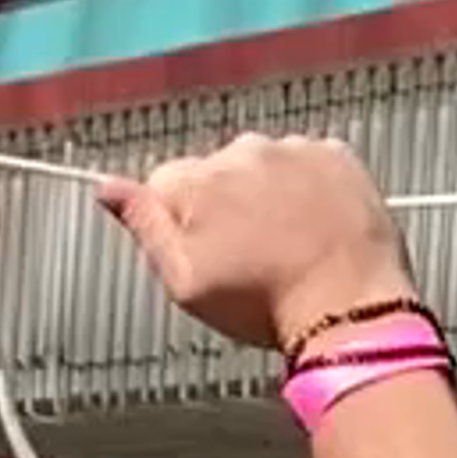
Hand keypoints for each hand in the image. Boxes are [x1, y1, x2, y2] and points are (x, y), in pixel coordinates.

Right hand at [99, 132, 416, 357]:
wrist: (349, 308)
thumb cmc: (264, 304)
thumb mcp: (184, 280)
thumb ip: (144, 225)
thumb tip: (107, 186)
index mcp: (195, 180)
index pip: (165, 184)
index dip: (182, 223)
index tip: (208, 253)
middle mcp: (241, 151)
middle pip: (216, 170)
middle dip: (227, 204)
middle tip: (253, 255)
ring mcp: (293, 149)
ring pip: (264, 164)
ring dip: (270, 192)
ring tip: (290, 243)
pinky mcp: (337, 156)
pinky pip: (311, 162)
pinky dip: (311, 186)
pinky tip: (318, 225)